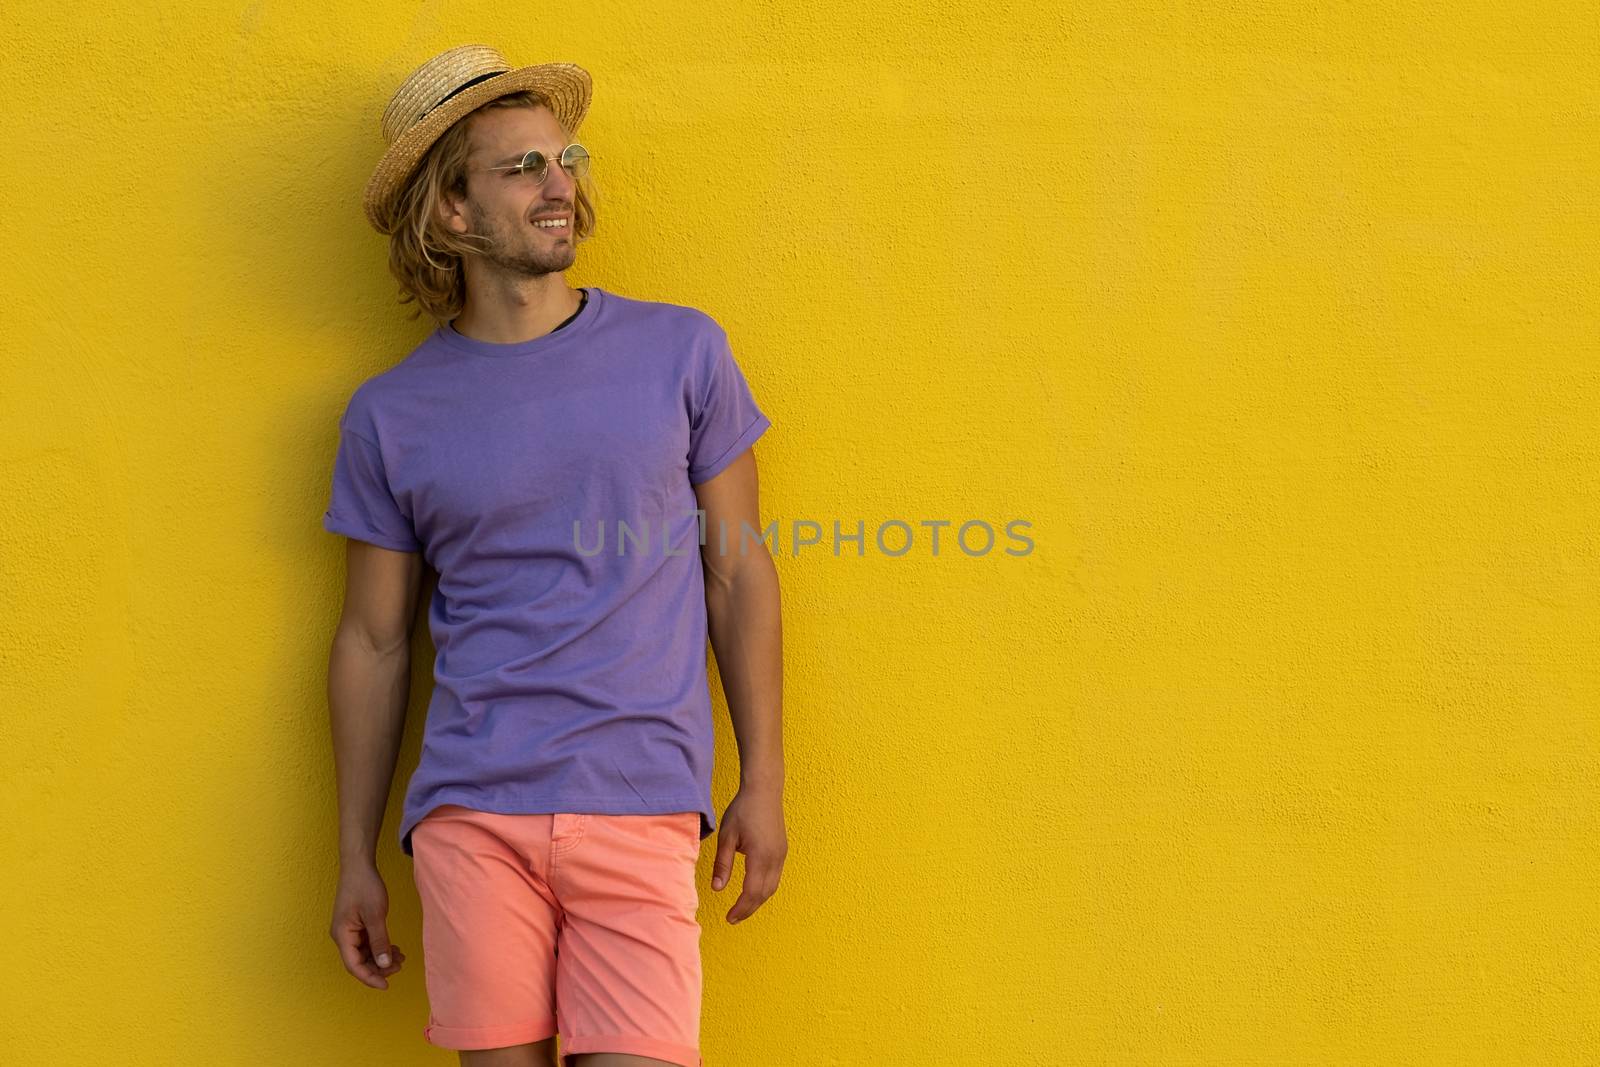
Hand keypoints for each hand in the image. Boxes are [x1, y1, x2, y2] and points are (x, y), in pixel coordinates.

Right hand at [330, 862, 406, 988]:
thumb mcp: (375, 914)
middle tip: (400, 967)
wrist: (358, 865)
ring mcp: (349, 931)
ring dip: (381, 958)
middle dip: (379, 968)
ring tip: (401, 958)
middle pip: (359, 962)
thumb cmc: (364, 886)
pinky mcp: (356, 925)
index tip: (386, 985)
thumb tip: (384, 963)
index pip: (354, 965)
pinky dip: (380, 947)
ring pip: (364, 953)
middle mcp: (342, 936)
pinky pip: (367, 943)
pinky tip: (395, 948)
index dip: (370, 978)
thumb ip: (380, 940)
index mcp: (342, 935)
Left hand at [710, 785, 786, 924]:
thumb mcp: (727, 836)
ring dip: (758, 900)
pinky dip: (764, 889)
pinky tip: (752, 890)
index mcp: (760, 856)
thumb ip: (723, 863)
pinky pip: (775, 877)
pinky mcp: (782, 850)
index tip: (729, 917)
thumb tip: (717, 888)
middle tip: (733, 918)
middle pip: (764, 894)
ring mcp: (781, 854)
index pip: (752, 892)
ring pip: (772, 887)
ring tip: (742, 908)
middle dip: (749, 909)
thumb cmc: (743, 810)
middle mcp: (775, 858)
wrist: (764, 790)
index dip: (741, 908)